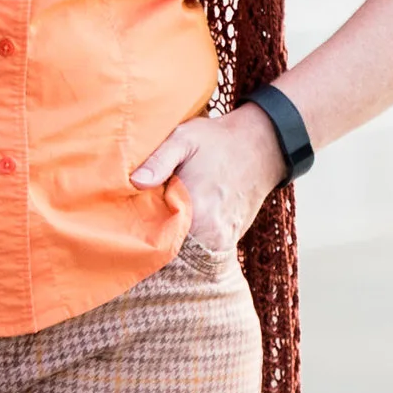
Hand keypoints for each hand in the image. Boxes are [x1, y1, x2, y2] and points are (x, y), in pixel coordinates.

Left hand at [129, 103, 286, 264]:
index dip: (141, 232)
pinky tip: (183, 221)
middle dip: (155, 238)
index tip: (130, 222)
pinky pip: (202, 250)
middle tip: (142, 221)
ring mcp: (223, 240)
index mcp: (197, 209)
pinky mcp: (230, 241)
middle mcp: (212, 232)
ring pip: (187, 253)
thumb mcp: (184, 138)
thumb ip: (158, 160)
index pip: (158, 239)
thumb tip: (135, 182)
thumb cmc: (218, 140)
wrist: (262, 146)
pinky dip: (190, 240)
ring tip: (163, 220)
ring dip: (173, 242)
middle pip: (171, 250)